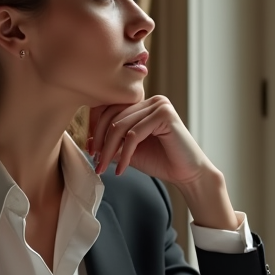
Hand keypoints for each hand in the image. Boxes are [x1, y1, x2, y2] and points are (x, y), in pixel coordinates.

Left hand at [88, 97, 238, 229]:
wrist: (188, 174)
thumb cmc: (162, 161)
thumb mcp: (130, 151)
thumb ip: (112, 144)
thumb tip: (87, 142)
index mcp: (144, 104)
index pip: (111, 109)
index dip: (97, 130)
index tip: (91, 151)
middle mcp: (152, 100)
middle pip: (114, 117)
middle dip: (101, 142)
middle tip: (96, 163)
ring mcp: (159, 105)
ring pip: (121, 126)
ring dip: (110, 150)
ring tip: (104, 168)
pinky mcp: (165, 115)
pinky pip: (134, 134)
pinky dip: (125, 153)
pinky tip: (122, 169)